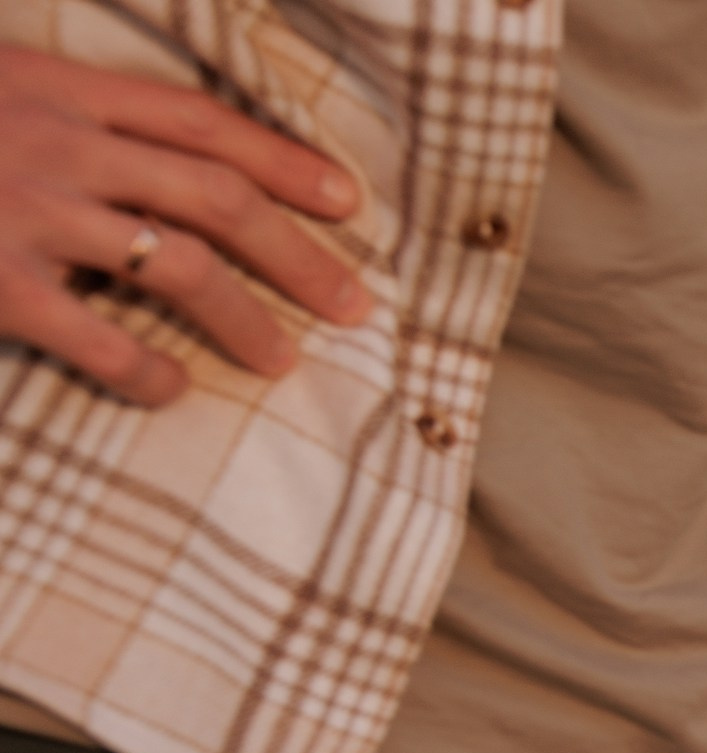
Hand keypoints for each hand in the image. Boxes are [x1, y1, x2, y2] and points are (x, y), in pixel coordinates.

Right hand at [0, 47, 370, 405]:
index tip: (347, 203)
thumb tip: (144, 168)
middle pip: (216, 195)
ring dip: (247, 319)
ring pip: (179, 265)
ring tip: (280, 361)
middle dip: (298, 254)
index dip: (282, 161)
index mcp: (54, 85)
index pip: (198, 120)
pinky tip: (170, 391)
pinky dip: (146, 370)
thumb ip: (60, 115)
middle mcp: (54, 141)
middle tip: (352, 305)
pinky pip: (97, 336)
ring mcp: (24, 209)